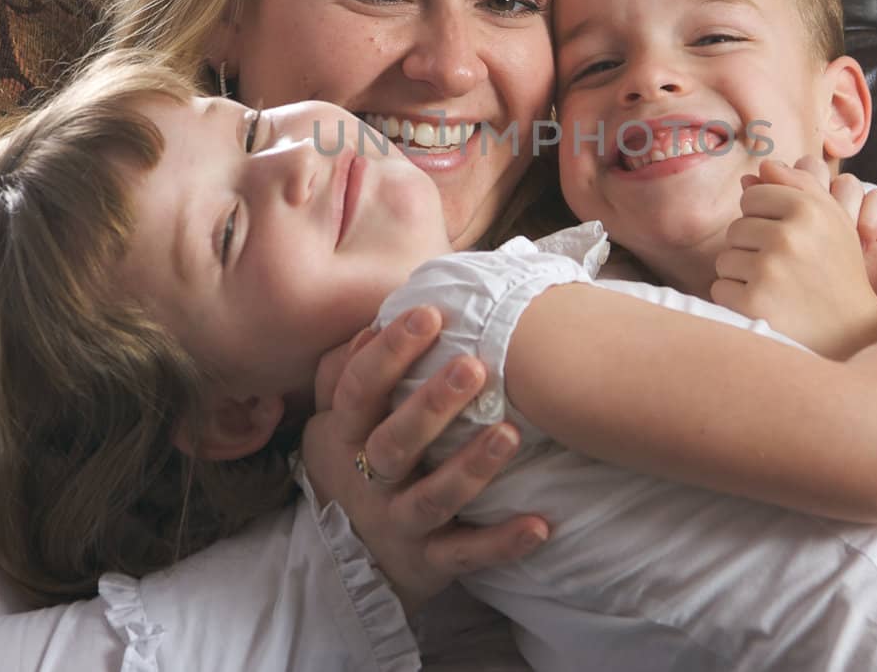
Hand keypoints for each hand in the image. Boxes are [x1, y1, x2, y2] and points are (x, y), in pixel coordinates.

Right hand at [301, 306, 548, 615]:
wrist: (351, 557)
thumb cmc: (357, 462)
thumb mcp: (336, 420)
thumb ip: (346, 373)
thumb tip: (370, 325)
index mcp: (346, 436)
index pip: (359, 390)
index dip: (388, 353)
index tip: (429, 314)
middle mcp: (370, 481)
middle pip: (394, 444)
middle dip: (431, 405)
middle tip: (473, 367)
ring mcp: (399, 523)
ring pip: (433, 500)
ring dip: (471, 468)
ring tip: (509, 433)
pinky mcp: (429, 562)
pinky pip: (466, 555)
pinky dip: (502, 543)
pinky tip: (540, 525)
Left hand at [712, 158, 876, 358]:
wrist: (853, 332)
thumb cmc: (837, 271)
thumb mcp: (832, 220)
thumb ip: (800, 185)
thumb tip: (761, 166)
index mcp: (807, 209)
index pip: (753, 196)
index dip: (765, 218)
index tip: (787, 239)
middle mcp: (788, 236)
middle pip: (736, 227)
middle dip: (753, 248)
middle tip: (785, 269)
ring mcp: (770, 270)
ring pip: (724, 258)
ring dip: (743, 275)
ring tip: (776, 288)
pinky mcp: (754, 303)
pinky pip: (720, 288)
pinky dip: (736, 300)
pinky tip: (765, 306)